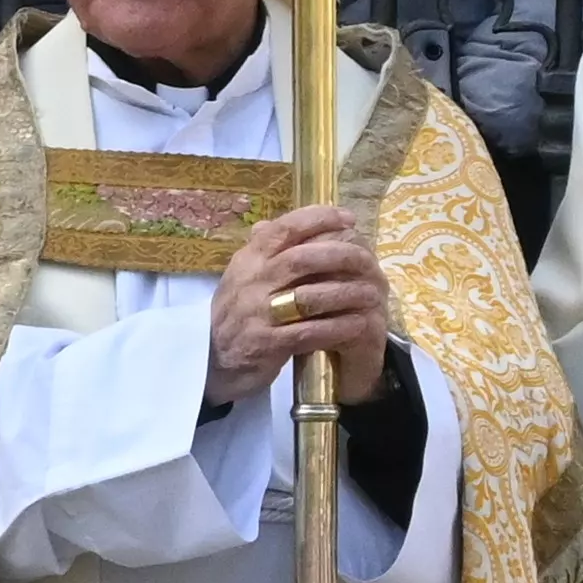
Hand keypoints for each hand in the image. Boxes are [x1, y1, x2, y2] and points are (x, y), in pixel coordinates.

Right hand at [206, 205, 390, 405]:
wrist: (209, 363)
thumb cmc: (233, 316)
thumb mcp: (239, 278)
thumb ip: (259, 253)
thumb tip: (271, 222)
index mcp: (247, 260)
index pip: (283, 228)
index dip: (319, 219)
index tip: (349, 219)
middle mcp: (251, 282)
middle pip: (302, 258)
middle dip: (342, 255)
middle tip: (368, 259)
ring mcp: (257, 314)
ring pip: (310, 296)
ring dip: (347, 293)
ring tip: (373, 293)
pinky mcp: (267, 344)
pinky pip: (310, 332)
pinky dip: (338, 327)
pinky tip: (359, 324)